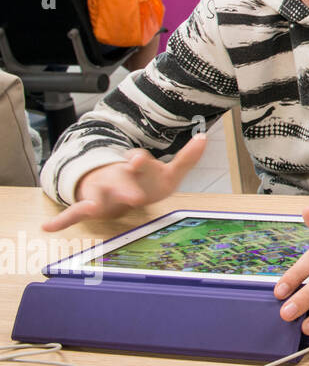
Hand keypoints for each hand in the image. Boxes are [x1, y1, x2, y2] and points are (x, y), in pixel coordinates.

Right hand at [42, 133, 208, 231]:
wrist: (120, 188)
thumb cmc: (146, 182)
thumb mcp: (169, 173)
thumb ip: (187, 158)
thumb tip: (205, 138)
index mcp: (136, 167)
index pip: (138, 161)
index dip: (138, 161)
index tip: (138, 160)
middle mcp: (117, 177)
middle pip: (118, 179)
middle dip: (123, 186)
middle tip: (131, 196)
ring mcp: (101, 191)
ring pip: (96, 194)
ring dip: (93, 201)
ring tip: (90, 207)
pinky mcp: (89, 205)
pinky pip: (72, 212)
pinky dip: (60, 220)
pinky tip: (47, 227)